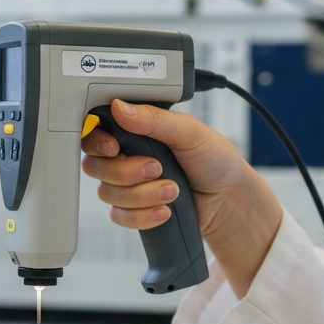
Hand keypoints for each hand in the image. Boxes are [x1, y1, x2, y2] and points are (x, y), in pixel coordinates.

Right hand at [81, 99, 282, 295]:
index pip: (95, 132)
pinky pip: (119, 216)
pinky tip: (164, 211)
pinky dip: (142, 216)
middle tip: (156, 168)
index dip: (97, 142)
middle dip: (127, 172)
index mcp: (135, 130)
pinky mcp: (134, 210)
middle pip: (95, 165)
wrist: (229, 199)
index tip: (114, 148)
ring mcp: (128, 184)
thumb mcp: (189, 132)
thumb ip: (154, 119)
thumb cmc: (214, 159)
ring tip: (172, 191)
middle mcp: (127, 155)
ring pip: (108, 193)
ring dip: (141, 195)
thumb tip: (121, 107)